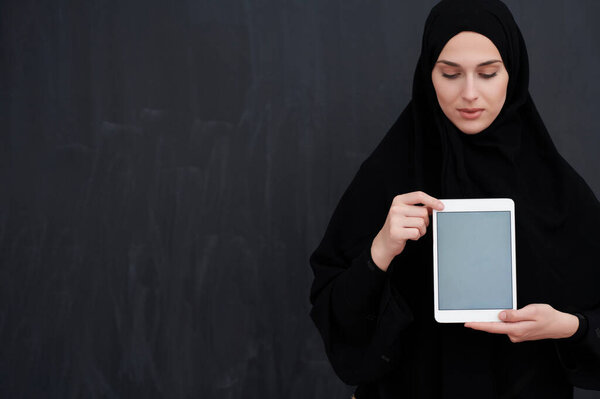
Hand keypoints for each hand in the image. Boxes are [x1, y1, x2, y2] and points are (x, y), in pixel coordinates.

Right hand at [371, 191, 443, 271]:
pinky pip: (416, 232)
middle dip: (425, 221)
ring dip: (421, 230)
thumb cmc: (398, 226)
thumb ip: (420, 208)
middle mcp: (395, 209)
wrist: (385, 241)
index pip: (419, 196)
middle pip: (423, 212)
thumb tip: (436, 206)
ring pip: (421, 223)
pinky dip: (416, 236)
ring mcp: (394, 220)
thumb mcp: (406, 213)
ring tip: (413, 231)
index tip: (441, 206)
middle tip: (417, 225)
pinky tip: (409, 236)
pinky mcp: (396, 232)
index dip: (432, 200)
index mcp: (398, 200)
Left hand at [464, 303, 578, 342]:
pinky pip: (507, 327)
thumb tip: (501, 316)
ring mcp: (517, 335)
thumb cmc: (548, 317)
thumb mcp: (532, 311)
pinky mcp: (519, 333)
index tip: (468, 323)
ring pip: (501, 327)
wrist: (560, 326)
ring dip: (494, 321)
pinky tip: (504, 316)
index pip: (494, 327)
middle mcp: (515, 334)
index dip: (479, 325)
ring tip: (490, 313)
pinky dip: (502, 322)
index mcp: (517, 329)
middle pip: (494, 328)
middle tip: (468, 318)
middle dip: (481, 323)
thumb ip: (515, 314)